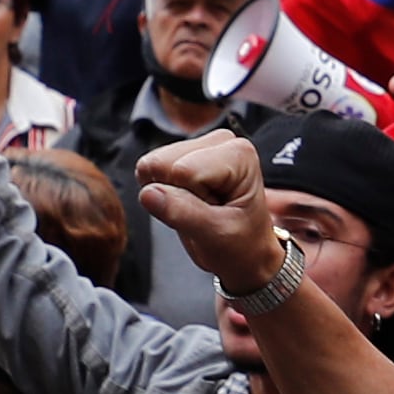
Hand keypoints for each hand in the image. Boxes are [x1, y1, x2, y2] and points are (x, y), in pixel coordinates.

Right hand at [134, 133, 284, 295]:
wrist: (245, 251)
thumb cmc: (240, 243)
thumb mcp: (215, 235)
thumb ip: (182, 213)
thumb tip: (148, 193)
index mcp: (238, 154)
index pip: (181, 170)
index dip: (186, 199)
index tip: (211, 212)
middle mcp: (221, 141)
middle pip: (161, 163)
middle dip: (174, 194)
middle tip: (203, 210)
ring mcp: (201, 146)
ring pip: (152, 166)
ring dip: (169, 194)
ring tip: (200, 206)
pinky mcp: (183, 155)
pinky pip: (150, 171)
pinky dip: (164, 192)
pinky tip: (190, 200)